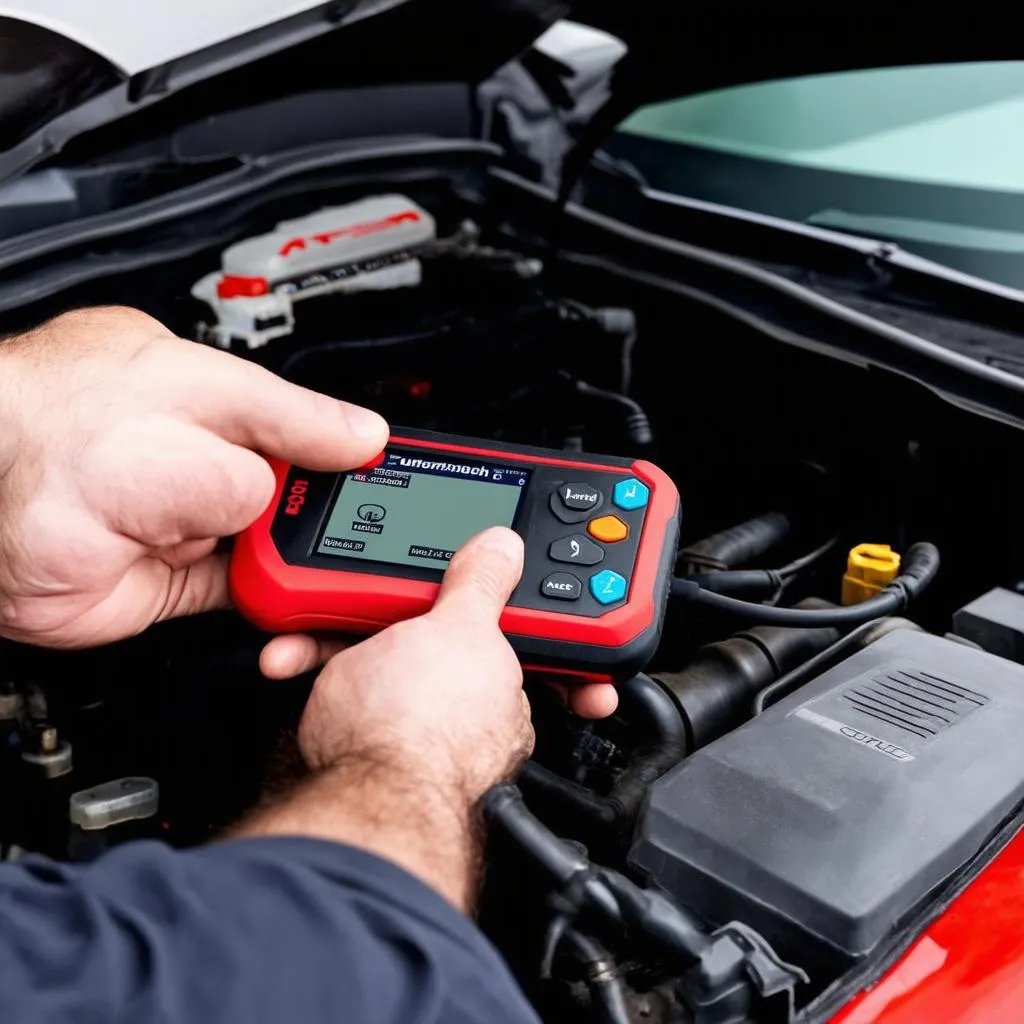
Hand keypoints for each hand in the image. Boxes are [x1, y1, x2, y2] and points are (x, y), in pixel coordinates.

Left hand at [0, 307, 387, 647]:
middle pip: (304, 492)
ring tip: (340, 573)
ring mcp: (193, 521)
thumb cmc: (60, 433)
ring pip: (284, 546)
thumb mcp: (201, 400)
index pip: (310, 422)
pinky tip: (302, 601)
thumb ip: (286, 422)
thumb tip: (361, 434)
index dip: (353, 452)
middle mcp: (206, 458)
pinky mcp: (180, 579)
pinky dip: (280, 603)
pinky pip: (251, 594)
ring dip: (311, 564)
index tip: (397, 479)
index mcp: (214, 395)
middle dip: (337, 515)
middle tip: (376, 538)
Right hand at [241, 527, 533, 908]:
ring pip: (369, 665)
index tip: (408, 586)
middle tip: (346, 606)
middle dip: (371, 619)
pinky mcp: (365, 749)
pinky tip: (299, 666)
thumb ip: (482, 585)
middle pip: (414, 639)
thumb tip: (507, 547)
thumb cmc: (421, 724)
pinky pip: (339, 696)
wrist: (358, 799)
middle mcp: (464, 713)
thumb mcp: (457, 627)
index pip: (476, 624)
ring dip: (331, 646)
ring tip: (310, 642)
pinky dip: (314, 680)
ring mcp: (415, 733)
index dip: (439, 600)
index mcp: (499, 680)